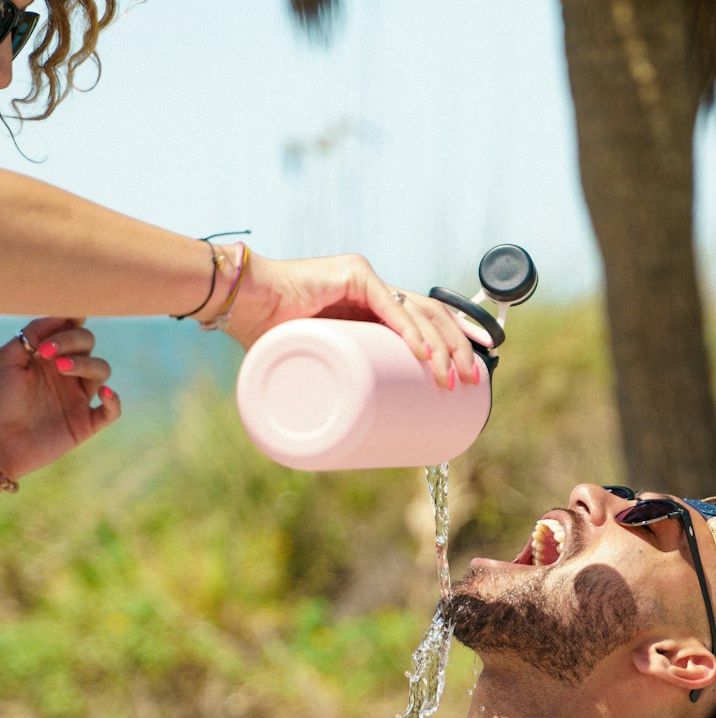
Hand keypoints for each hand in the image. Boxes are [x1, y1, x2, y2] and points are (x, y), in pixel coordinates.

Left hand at [0, 318, 120, 480]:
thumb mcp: (8, 359)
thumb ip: (33, 334)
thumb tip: (64, 314)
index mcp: (48, 356)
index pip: (71, 329)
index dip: (72, 320)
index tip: (66, 316)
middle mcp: (66, 374)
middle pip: (89, 344)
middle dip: (72, 341)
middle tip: (47, 353)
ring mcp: (77, 398)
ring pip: (102, 370)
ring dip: (85, 364)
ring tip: (60, 368)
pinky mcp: (85, 423)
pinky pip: (111, 410)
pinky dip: (113, 400)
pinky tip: (104, 393)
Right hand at [223, 252, 481, 390]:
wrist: (238, 305)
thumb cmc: (270, 340)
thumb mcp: (319, 368)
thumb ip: (338, 389)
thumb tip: (348, 444)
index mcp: (372, 309)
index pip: (426, 320)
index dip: (455, 341)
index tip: (475, 368)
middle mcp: (375, 290)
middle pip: (432, 317)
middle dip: (458, 348)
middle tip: (471, 382)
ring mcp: (366, 279)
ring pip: (419, 312)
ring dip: (441, 346)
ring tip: (451, 378)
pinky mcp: (352, 273)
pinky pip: (390, 305)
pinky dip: (409, 331)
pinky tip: (423, 354)